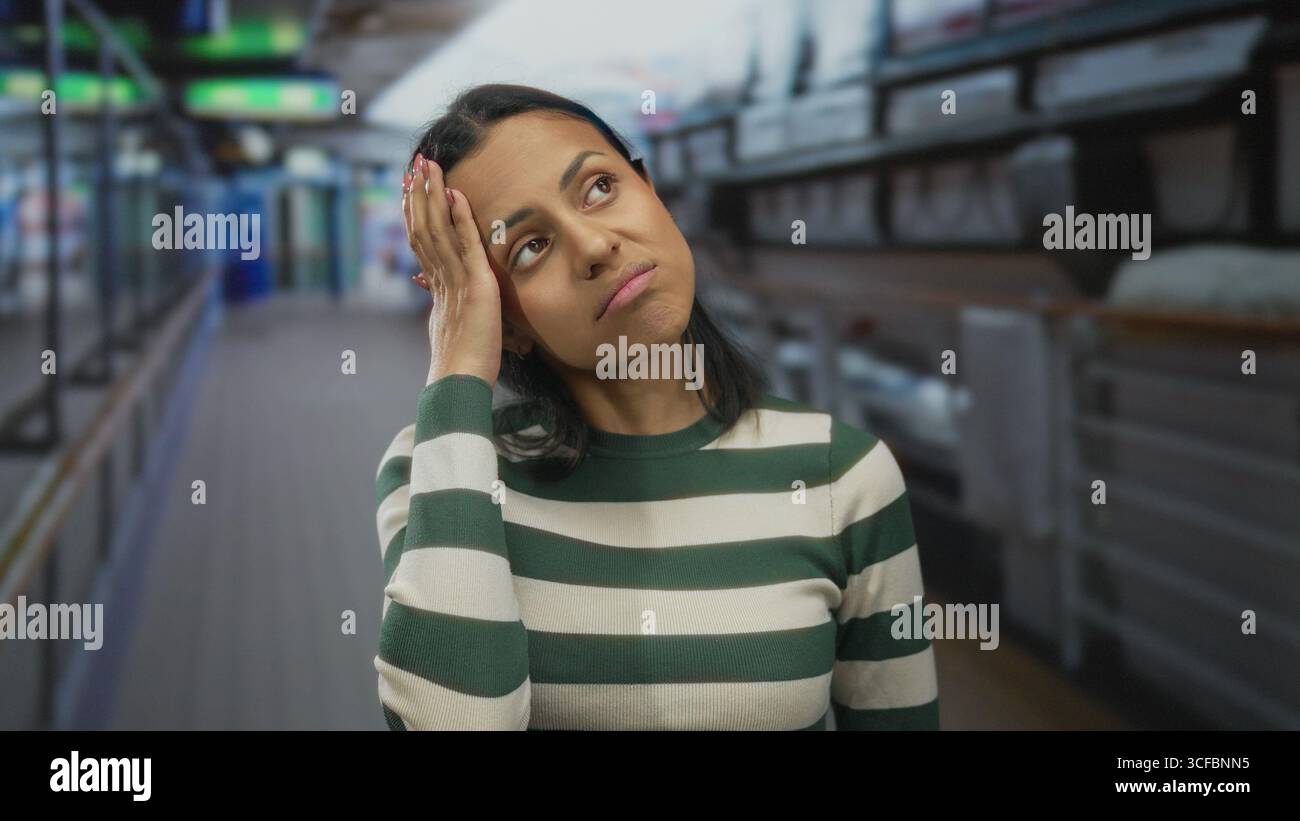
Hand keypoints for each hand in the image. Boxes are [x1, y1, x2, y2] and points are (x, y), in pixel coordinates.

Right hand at [404, 153, 503, 387]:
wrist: (459, 383)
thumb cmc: (462, 366)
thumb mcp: (453, 330)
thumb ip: (447, 310)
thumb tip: (438, 302)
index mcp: (436, 289)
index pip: (422, 242)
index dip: (416, 213)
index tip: (410, 189)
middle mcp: (440, 280)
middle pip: (424, 227)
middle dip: (420, 193)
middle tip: (416, 164)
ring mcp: (455, 281)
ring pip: (438, 229)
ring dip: (434, 195)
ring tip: (429, 166)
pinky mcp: (475, 285)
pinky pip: (466, 244)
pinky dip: (461, 217)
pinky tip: (456, 194)